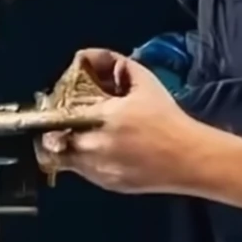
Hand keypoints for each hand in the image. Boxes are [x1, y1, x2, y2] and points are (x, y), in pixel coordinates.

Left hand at [38, 52, 210, 193]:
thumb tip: (89, 56)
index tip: (51, 108)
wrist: (190, 158)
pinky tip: (95, 151)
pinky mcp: (107, 184)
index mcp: (104, 117)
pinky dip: (81, 161)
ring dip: (64, 147)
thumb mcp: (145, 82)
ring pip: (64, 159)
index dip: (52, 112)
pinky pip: (82, 172)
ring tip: (74, 137)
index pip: (61, 115)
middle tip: (58, 124)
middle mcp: (97, 145)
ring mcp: (100, 169)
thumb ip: (118, 65)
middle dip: (53, 131)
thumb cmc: (167, 118)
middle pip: (55, 141)